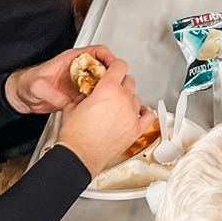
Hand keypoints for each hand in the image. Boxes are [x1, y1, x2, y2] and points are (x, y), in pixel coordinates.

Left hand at [5, 40, 117, 115]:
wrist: (22, 96)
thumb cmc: (27, 84)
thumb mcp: (37, 87)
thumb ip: (51, 93)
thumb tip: (65, 101)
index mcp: (70, 60)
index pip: (95, 51)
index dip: (108, 57)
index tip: (115, 66)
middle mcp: (77, 70)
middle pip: (102, 67)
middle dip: (111, 74)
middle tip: (115, 84)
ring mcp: (78, 83)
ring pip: (100, 82)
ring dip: (106, 88)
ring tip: (110, 96)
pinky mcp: (77, 95)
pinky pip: (93, 96)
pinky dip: (98, 100)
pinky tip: (99, 106)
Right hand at [55, 57, 154, 176]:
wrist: (79, 155)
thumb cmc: (75, 135)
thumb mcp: (73, 106)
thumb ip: (84, 94)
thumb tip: (87, 93)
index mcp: (107, 89)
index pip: (119, 66)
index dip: (115, 65)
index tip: (114, 67)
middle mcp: (123, 99)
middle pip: (129, 81)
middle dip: (120, 82)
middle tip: (112, 88)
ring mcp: (131, 114)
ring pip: (136, 97)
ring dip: (128, 98)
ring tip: (119, 105)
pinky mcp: (135, 129)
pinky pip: (148, 116)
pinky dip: (145, 112)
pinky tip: (140, 112)